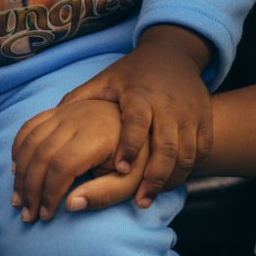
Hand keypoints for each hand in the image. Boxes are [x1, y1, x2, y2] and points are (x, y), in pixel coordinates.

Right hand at [11, 99, 133, 222]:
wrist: (142, 125)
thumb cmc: (136, 159)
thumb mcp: (130, 182)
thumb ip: (104, 195)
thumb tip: (70, 205)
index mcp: (98, 136)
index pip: (62, 165)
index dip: (50, 193)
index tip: (46, 215)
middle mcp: (78, 119)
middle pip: (42, 155)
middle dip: (30, 188)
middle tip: (27, 214)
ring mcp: (66, 112)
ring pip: (31, 141)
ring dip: (20, 172)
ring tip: (18, 199)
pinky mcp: (59, 110)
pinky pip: (30, 126)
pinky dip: (19, 148)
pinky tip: (18, 170)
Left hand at [60, 25, 212, 207]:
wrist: (175, 55)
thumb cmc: (134, 74)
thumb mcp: (106, 81)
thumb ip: (80, 98)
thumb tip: (50, 118)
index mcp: (141, 95)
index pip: (136, 121)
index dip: (129, 145)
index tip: (119, 169)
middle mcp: (168, 105)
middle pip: (167, 146)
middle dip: (154, 176)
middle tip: (140, 200)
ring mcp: (190, 113)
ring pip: (187, 154)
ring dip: (171, 179)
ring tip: (152, 197)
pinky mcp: (205, 120)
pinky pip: (202, 151)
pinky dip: (189, 170)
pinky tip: (171, 184)